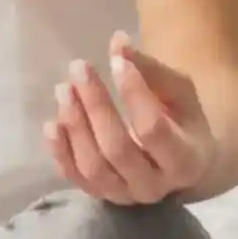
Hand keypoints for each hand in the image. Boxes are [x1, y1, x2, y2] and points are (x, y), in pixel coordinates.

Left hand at [43, 30, 215, 205]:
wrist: (179, 160)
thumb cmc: (180, 119)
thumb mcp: (178, 92)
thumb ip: (151, 70)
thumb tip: (118, 43)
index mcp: (186, 161)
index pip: (154, 130)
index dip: (133, 94)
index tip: (115, 61)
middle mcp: (156, 186)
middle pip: (118, 149)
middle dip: (96, 105)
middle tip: (80, 67)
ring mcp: (126, 195)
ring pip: (94, 166)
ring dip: (74, 125)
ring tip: (63, 88)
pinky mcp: (102, 195)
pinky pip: (76, 178)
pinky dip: (60, 152)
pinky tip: (51, 123)